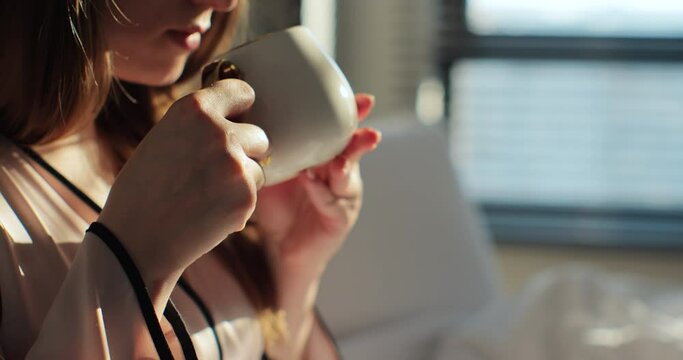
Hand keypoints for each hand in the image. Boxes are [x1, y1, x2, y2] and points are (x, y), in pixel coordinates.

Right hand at [99, 79, 268, 285]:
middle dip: (244, 153)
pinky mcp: (246, 195)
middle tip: (213, 173)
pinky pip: (253, 194)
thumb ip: (199, 127)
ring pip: (258, 168)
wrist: (137, 239)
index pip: (242, 92)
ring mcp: (235, 164)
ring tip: (204, 196)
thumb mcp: (164, 139)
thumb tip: (236, 119)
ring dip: (241, 181)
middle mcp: (219, 131)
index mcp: (194, 109)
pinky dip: (237, 205)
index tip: (242, 114)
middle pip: (258, 136)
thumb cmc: (144, 190)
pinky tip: (208, 214)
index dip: (243, 107)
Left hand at [252, 94, 380, 275]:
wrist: (281, 248)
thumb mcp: (270, 172)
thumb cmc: (277, 206)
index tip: (362, 98)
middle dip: (359, 132)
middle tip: (365, 117)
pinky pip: (331, 203)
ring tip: (342, 156)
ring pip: (349, 174)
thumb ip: (266, 150)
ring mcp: (342, 196)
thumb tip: (241, 116)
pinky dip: (321, 192)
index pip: (341, 130)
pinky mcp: (339, 220)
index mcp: (326, 156)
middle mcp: (339, 173)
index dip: (352, 113)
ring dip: (348, 160)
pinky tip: (311, 181)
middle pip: (353, 147)